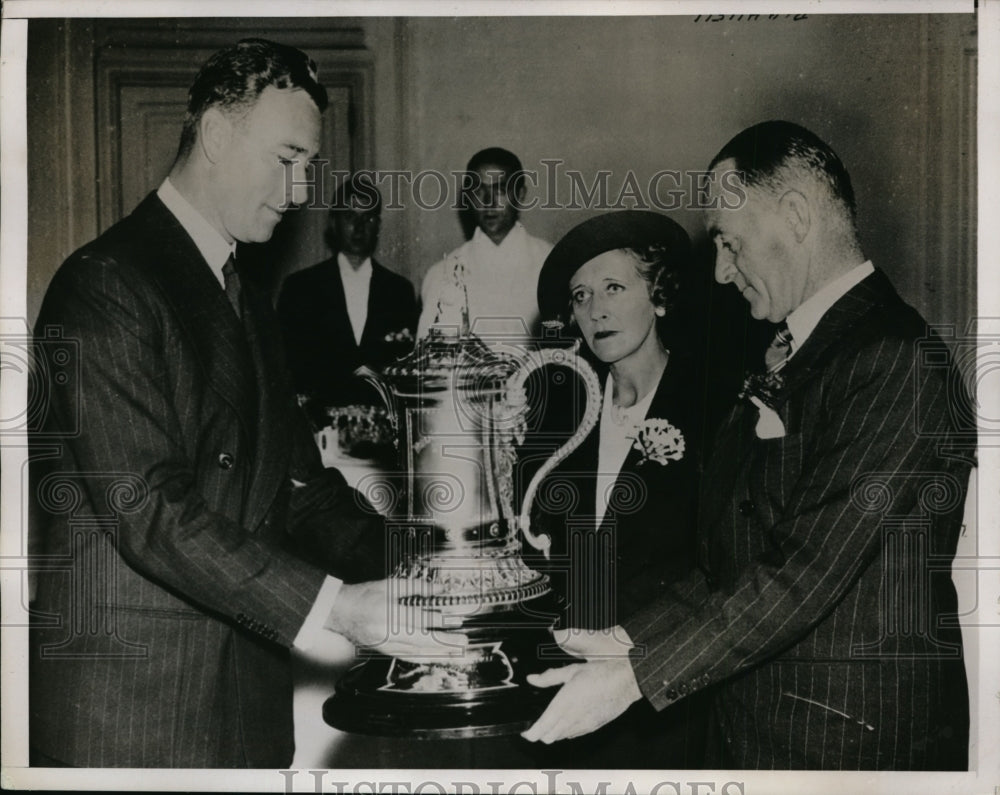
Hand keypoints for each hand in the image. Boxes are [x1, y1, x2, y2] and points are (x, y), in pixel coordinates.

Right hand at [324, 578, 467, 660]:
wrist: (339, 612)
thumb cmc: (364, 596)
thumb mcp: (389, 585)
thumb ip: (415, 587)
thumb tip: (438, 588)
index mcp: (388, 613)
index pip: (420, 619)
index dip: (440, 621)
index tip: (456, 620)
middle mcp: (387, 632)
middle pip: (422, 640)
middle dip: (445, 642)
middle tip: (463, 642)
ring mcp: (385, 644)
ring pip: (416, 652)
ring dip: (438, 653)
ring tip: (456, 652)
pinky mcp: (384, 651)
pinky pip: (407, 656)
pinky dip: (424, 657)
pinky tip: (436, 657)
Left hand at [521, 626, 641, 743]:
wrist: (626, 681)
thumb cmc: (600, 673)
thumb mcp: (572, 670)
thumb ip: (549, 677)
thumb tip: (532, 679)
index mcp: (565, 704)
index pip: (542, 729)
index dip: (530, 733)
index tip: (524, 731)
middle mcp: (573, 718)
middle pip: (549, 738)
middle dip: (540, 733)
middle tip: (535, 725)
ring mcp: (584, 725)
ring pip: (561, 738)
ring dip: (553, 733)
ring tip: (550, 721)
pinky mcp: (593, 727)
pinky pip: (574, 735)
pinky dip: (566, 732)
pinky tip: (568, 719)